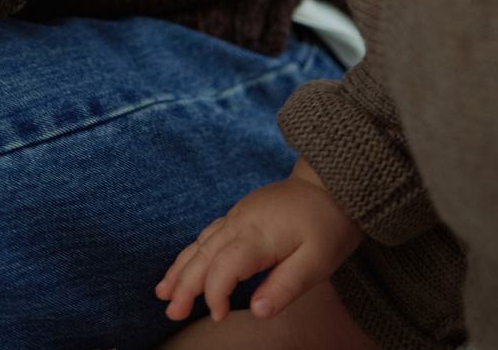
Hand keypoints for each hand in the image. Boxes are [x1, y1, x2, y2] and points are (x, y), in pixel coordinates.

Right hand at [155, 160, 363, 323]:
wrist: (334, 180)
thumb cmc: (330, 224)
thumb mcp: (318, 261)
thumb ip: (285, 287)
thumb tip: (256, 312)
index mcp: (259, 235)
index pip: (223, 267)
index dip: (215, 294)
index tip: (218, 317)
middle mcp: (241, 222)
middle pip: (204, 255)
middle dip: (184, 285)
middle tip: (171, 313)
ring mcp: (239, 215)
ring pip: (201, 243)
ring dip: (181, 269)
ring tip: (163, 294)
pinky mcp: (242, 213)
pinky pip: (208, 233)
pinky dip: (191, 252)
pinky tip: (183, 266)